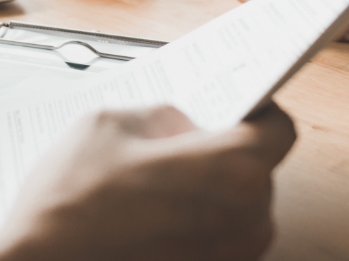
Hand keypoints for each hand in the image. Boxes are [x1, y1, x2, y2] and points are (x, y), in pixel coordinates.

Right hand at [0, 104, 294, 260]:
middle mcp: (239, 222)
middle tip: (187, 134)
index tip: (240, 102)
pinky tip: (155, 204)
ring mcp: (224, 258)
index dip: (260, 111)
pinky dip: (198, 216)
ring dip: (213, 185)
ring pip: (241, 206)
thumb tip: (181, 122)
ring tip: (164, 171)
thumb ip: (159, 115)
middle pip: (259, 169)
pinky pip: (219, 237)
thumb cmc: (69, 203)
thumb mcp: (108, 124)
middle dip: (226, 147)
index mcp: (226, 171)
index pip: (279, 130)